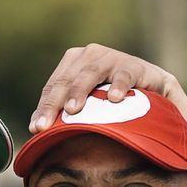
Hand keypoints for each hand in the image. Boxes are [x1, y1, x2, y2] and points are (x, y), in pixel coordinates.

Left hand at [29, 44, 181, 132]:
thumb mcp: (87, 104)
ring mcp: (112, 57)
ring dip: (80, 91)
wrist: (154, 89)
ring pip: (90, 74)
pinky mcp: (135, 66)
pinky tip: (115, 99)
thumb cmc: (112, 99)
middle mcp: (89, 55)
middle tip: (45, 126)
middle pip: (66, 81)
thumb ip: (63, 113)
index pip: (53, 87)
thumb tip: (33, 131)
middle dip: (54, 104)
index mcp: (72, 63)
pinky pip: (124, 75)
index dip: (43, 108)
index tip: (36, 129)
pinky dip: (119, 85)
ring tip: (73, 110)